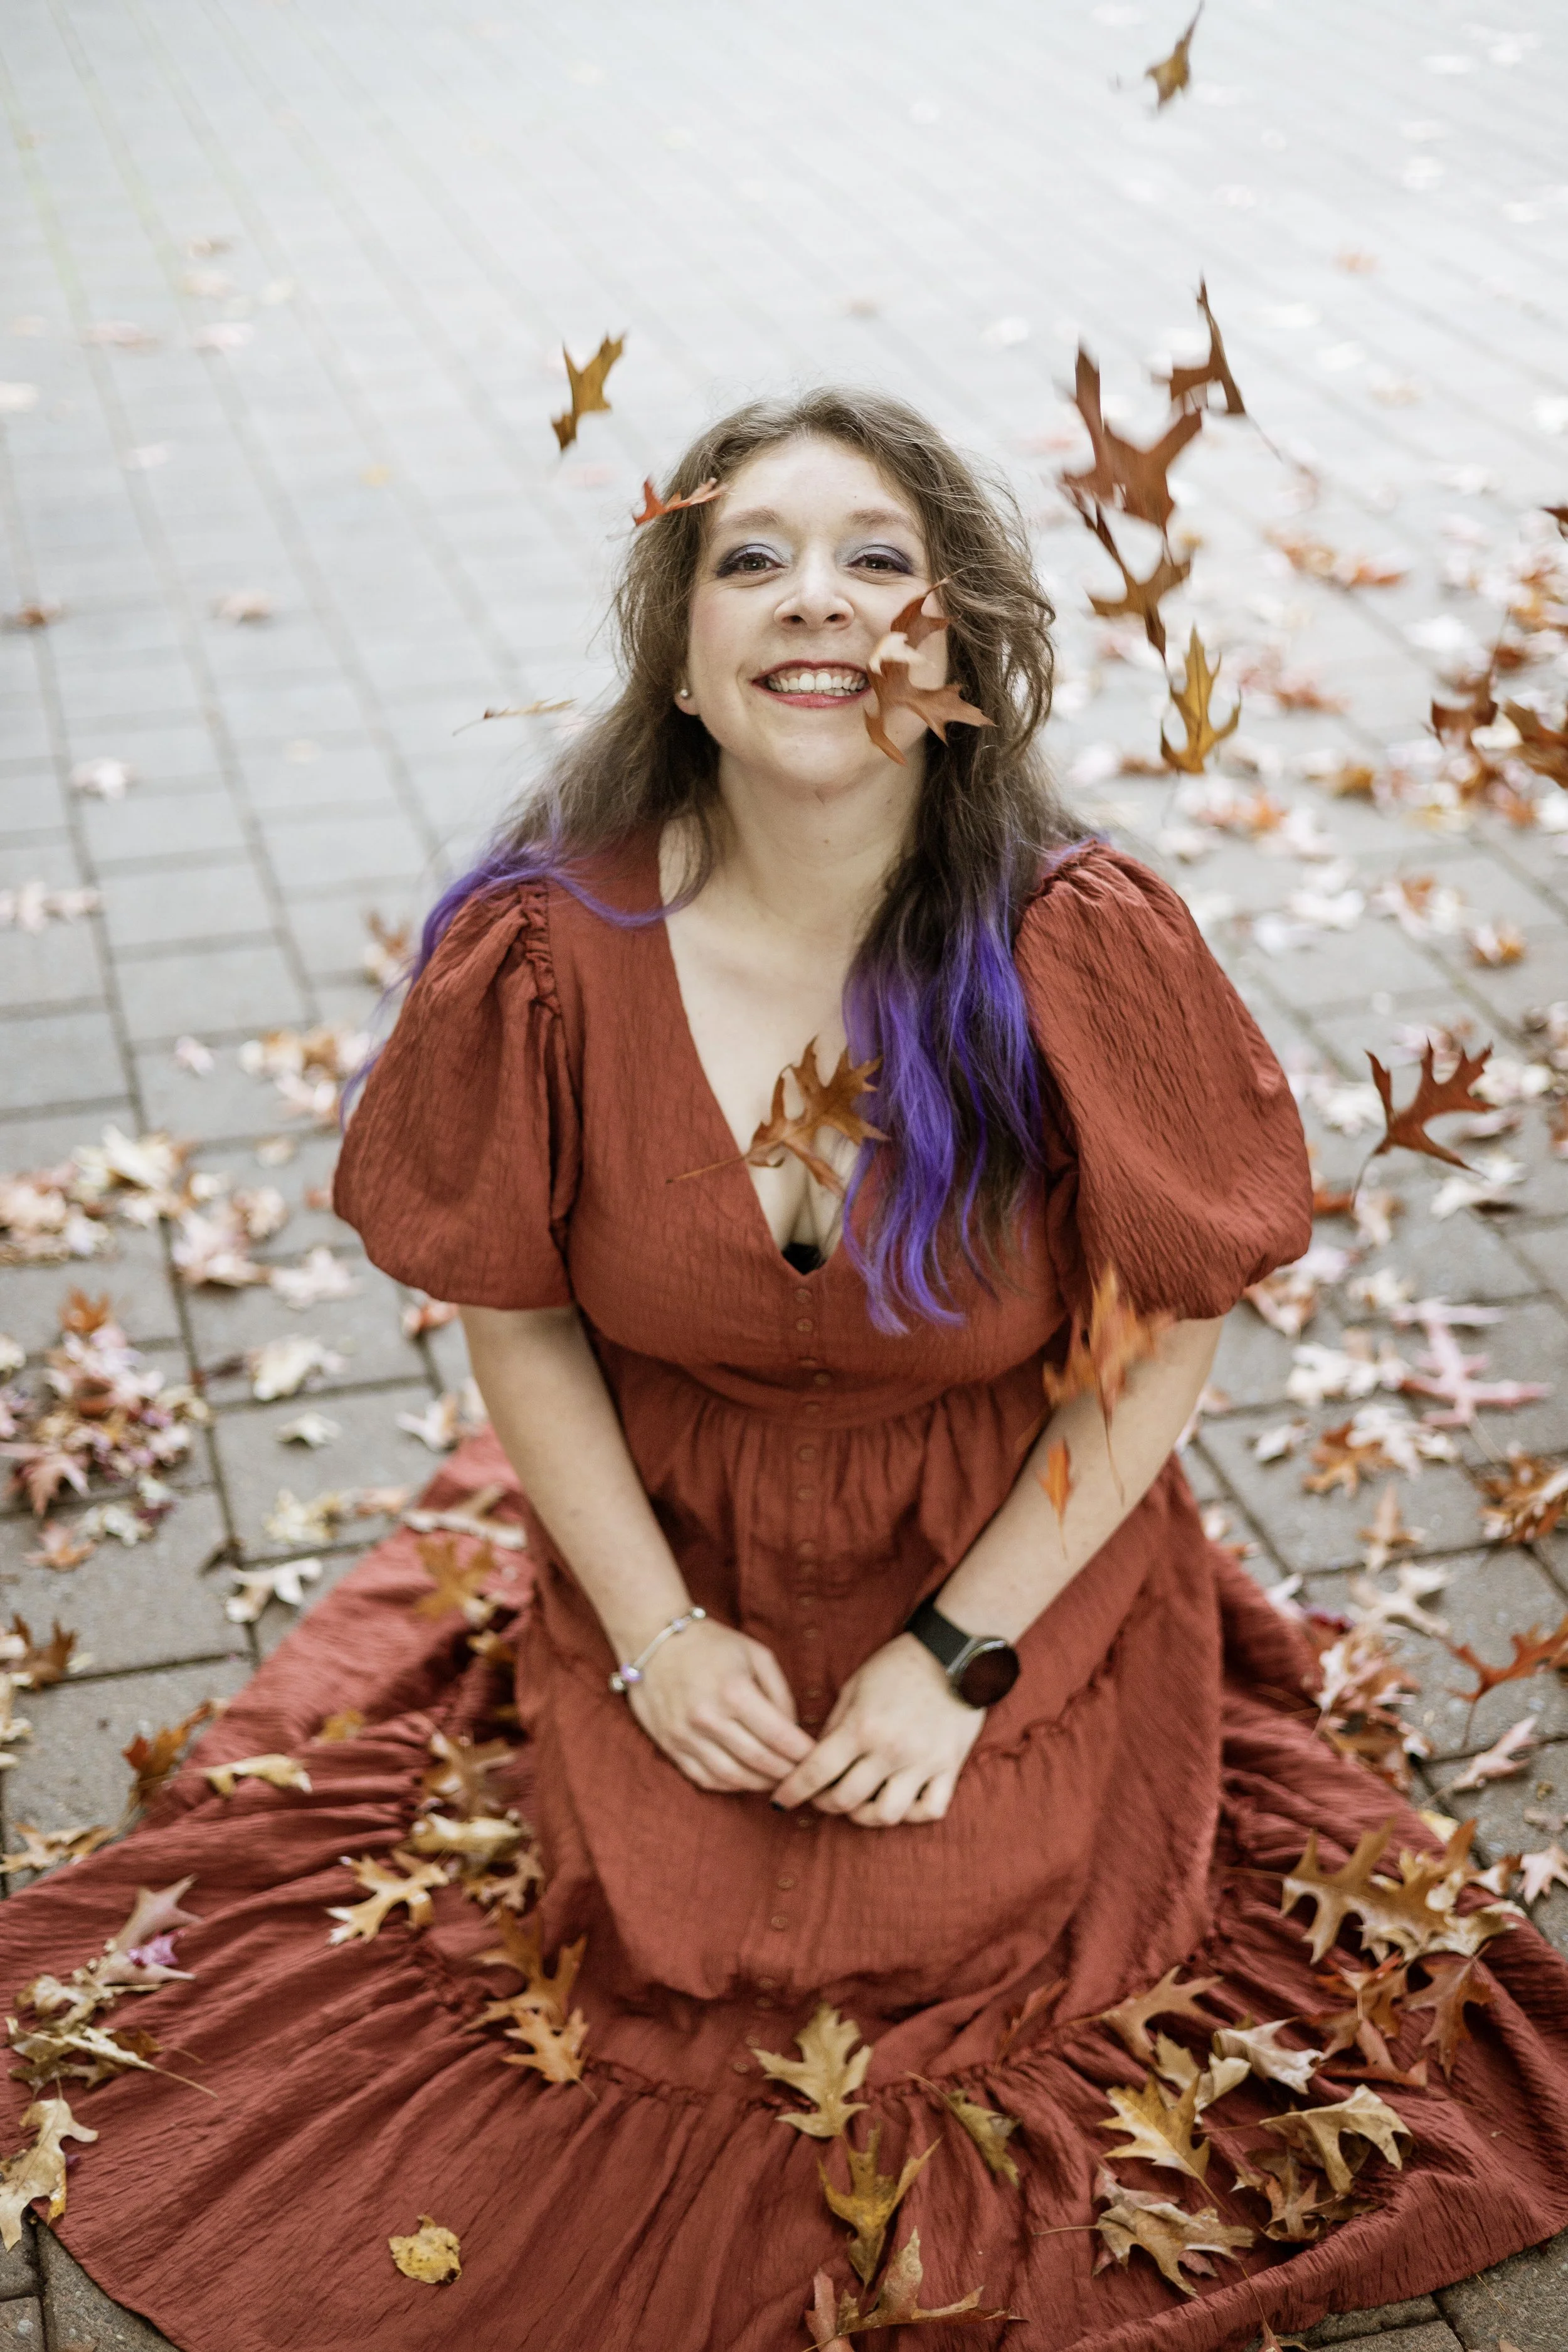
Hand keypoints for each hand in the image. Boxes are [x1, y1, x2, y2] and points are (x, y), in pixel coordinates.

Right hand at [626, 1618, 813, 1793]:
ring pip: (733, 1777)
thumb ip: (780, 1693)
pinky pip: (705, 1778)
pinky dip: (730, 1785)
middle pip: (759, 1762)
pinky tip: (746, 1778)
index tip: (817, 1760)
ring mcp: (686, 1735)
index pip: (779, 1737)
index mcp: (734, 1691)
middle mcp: (709, 1718)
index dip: (803, 1754)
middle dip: (787, 1774)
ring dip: (761, 1784)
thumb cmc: (711, 1644)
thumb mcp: (756, 1655)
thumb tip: (793, 1731)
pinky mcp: (669, 1746)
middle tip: (803, 1776)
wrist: (652, 1639)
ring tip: (778, 1781)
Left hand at [770, 1634, 983, 1826]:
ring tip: (860, 1802)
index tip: (779, 1801)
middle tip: (821, 1796)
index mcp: (862, 1726)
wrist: (954, 1652)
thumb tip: (816, 1758)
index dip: (792, 1791)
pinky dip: (911, 1813)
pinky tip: (900, 1801)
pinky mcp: (950, 1766)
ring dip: (866, 1815)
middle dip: (824, 1803)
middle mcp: (891, 1750)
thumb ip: (834, 1725)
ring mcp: (923, 1762)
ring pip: (887, 1815)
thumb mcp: (854, 1686)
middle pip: (846, 1800)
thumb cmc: (897, 1665)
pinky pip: (930, 1810)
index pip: (816, 1772)